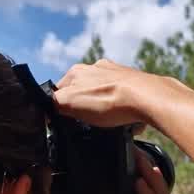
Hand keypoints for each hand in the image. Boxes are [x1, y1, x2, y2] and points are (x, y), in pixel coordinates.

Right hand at [52, 59, 182, 127]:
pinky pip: (124, 103)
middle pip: (83, 93)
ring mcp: (118, 75)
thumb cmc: (109, 100)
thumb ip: (52, 103)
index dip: (61, 108)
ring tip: (111, 124)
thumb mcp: (68, 103)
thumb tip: (46, 109)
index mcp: (78, 71)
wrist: (148, 98)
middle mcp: (98, 68)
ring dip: (105, 112)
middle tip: (90, 125)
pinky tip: (127, 122)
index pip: (60, 90)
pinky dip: (124, 114)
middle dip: (86, 111)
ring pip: (104, 98)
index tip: (67, 122)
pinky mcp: (135, 85)